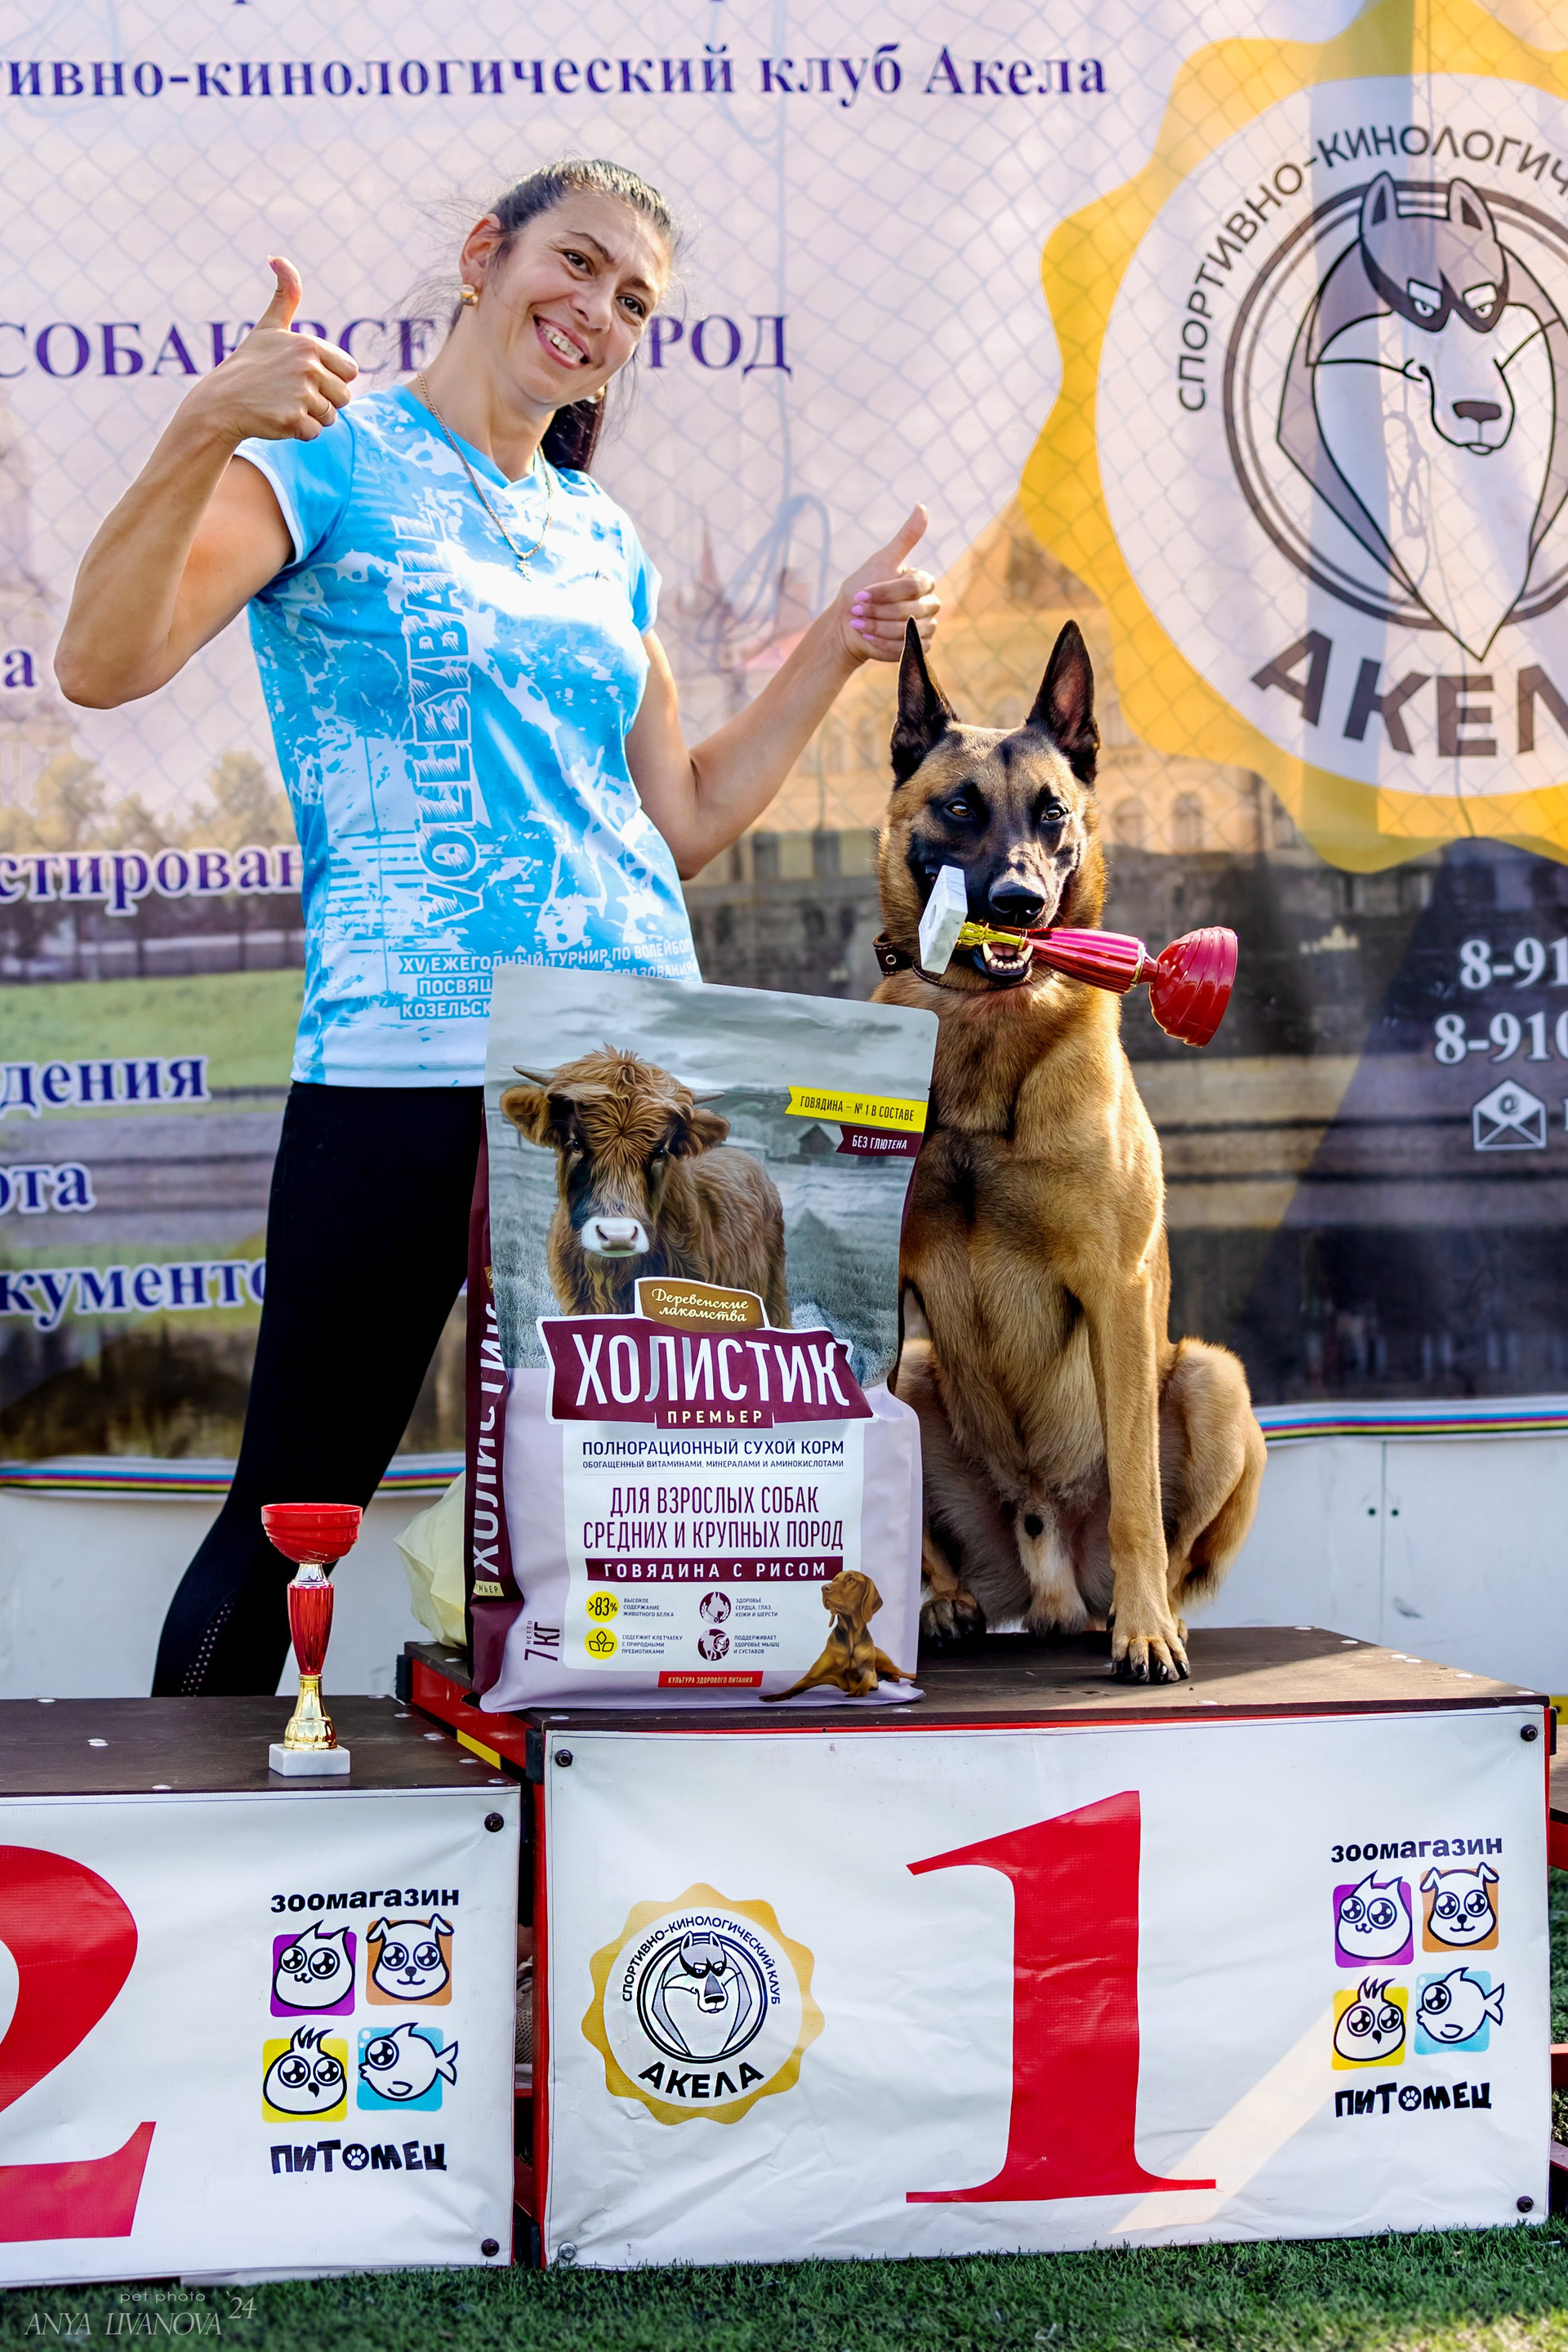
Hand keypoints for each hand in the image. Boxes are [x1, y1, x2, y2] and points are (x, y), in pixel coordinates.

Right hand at [180, 259, 357, 445]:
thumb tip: (278, 258)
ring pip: (330, 417)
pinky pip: (314, 433)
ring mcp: (300, 394)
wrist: (220, 402)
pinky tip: (277, 419)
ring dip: (311, 417)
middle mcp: (308, 367)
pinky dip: (299, 432)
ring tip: (283, 405)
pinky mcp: (292, 420)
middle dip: (323, 400)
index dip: (331, 378)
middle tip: (292, 394)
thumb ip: (285, 296)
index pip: (350, 371)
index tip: (304, 376)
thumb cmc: (248, 365)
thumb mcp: (269, 327)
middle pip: (344, 397)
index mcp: (309, 345)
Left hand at [833, 505, 939, 664]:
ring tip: (859, 624)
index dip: (885, 592)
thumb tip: (921, 505)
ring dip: (878, 627)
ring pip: (908, 630)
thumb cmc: (861, 589)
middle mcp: (929, 604)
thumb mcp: (881, 560)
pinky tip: (867, 636)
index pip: (912, 587)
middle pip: (911, 610)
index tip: (860, 593)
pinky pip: (908, 647)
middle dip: (879, 611)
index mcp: (923, 581)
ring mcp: (926, 626)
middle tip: (856, 610)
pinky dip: (884, 643)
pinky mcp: (918, 647)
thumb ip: (906, 538)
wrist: (847, 624)